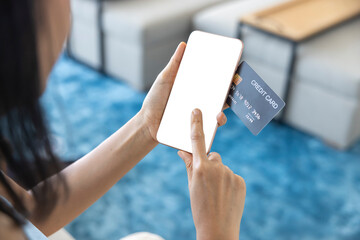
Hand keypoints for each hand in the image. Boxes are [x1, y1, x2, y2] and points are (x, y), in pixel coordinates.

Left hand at [139, 42, 227, 142]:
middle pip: (219, 94)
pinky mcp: (198, 128)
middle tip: (236, 80)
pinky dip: (218, 121)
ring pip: (219, 110)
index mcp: (193, 89)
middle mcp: (199, 101)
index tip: (233, 66)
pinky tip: (217, 115)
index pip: (212, 80)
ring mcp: (199, 115)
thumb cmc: (155, 101)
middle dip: (231, 87)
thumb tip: (184, 45)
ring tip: (227, 98)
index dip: (223, 74)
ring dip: (226, 104)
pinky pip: (212, 126)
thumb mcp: (165, 79)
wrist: (147, 123)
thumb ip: (175, 64)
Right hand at [178, 109, 245, 239]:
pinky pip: (232, 176)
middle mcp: (216, 167)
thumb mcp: (191, 186)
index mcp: (200, 168)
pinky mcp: (240, 181)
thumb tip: (182, 151)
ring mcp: (230, 174)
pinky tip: (226, 196)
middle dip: (209, 166)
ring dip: (219, 176)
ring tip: (217, 194)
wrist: (218, 229)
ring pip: (222, 167)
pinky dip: (229, 183)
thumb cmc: (200, 208)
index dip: (196, 124)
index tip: (197, 110)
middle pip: (212, 157)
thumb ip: (189, 165)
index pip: (197, 141)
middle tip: (207, 184)